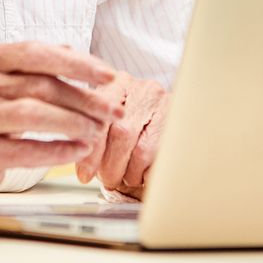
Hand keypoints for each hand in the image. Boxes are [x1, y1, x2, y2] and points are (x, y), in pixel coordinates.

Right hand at [0, 42, 121, 199]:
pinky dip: (55, 151)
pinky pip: (21, 151)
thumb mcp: (12, 79)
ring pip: (31, 113)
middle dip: (84, 99)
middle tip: (114, 112)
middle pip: (39, 85)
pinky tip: (78, 151)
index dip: (76, 63)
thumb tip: (79, 54)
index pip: (36, 52)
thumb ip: (41, 65)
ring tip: (97, 131)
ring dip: (72, 123)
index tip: (109, 75)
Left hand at [75, 72, 169, 199]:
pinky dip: (147, 172)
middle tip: (108, 179)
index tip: (85, 175)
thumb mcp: (110, 113)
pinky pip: (161, 157)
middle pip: (121, 134)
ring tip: (126, 176)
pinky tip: (143, 173)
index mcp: (115, 83)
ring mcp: (163, 104)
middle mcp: (140, 88)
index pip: (99, 120)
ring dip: (130, 172)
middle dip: (111, 166)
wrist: (178, 103)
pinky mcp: (179, 122)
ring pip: (141, 150)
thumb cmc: (133, 115)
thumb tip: (82, 171)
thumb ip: (94, 131)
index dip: (92, 153)